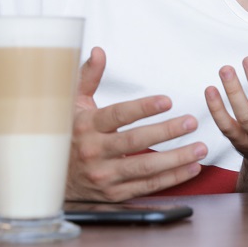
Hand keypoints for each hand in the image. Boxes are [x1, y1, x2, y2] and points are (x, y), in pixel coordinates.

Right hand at [67, 47, 207, 201]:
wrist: (47, 177)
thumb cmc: (66, 135)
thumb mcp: (72, 105)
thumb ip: (88, 78)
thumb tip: (99, 52)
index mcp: (86, 126)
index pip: (118, 115)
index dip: (143, 108)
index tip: (168, 101)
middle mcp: (94, 152)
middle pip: (135, 141)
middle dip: (167, 132)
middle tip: (192, 122)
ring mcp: (104, 176)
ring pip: (145, 168)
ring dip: (176, 159)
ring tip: (201, 148)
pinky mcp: (113, 194)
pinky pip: (147, 186)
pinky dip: (172, 178)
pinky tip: (192, 168)